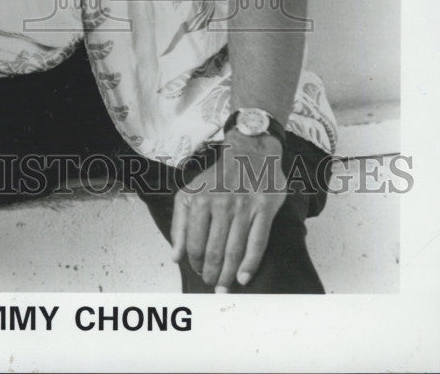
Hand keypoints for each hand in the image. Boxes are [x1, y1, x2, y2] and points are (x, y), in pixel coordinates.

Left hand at [171, 133, 286, 290]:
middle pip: (214, 250)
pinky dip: (250, 264)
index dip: (195, 262)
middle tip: (211, 284)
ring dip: (228, 274)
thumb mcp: (190, 193)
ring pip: (234, 249)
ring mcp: (244, 207)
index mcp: (200, 199)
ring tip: (224, 286)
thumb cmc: (217, 177)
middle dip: (211, 272)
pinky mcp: (264, 209)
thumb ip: (180, 224)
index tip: (198, 271)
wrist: (249, 152)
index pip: (194, 242)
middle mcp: (221, 203)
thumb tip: (175, 256)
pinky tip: (244, 278)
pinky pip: (257, 243)